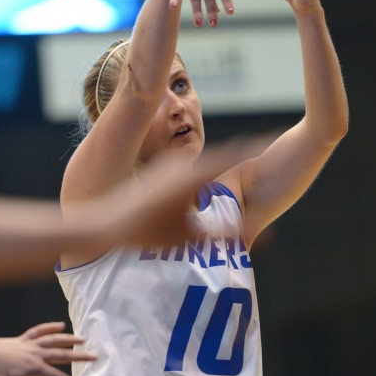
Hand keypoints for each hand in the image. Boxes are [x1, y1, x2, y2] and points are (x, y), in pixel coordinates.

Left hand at [0, 322, 94, 375]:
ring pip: (54, 340)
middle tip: (95, 357)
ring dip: (69, 339)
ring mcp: (30, 344)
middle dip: (80, 356)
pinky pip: (39, 331)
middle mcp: (36, 354)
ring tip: (83, 340)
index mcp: (34, 369)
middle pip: (62, 355)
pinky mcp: (23, 339)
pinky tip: (61, 325)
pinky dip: (50, 327)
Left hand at [110, 133, 274, 248]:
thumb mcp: (189, 238)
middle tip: (266, 145)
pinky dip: (207, 171)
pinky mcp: (159, 174)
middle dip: (244, 153)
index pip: (233, 155)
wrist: (101, 226)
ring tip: (245, 159)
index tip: (274, 137)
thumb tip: (263, 238)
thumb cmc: (143, 234)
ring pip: (204, 162)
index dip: (255, 146)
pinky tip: (210, 179)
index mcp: (192, 175)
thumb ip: (225, 236)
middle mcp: (180, 164)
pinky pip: (191, 169)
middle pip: (221, 155)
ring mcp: (168, 167)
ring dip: (224, 161)